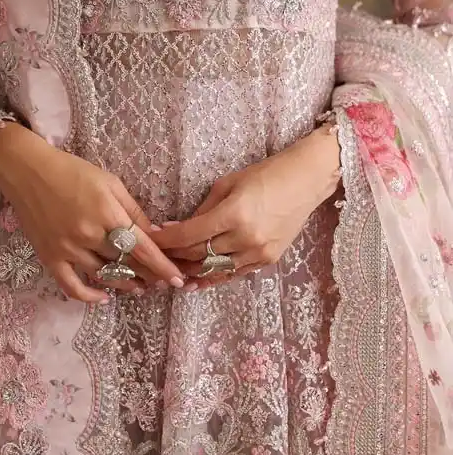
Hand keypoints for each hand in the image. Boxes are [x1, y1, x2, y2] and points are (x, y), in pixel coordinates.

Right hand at [0, 123, 184, 303]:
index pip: (142, 248)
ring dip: (125, 283)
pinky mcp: (49, 258)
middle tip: (161, 281)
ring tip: (139, 286)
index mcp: (107, 213)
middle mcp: (88, 235)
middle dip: (148, 275)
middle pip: (126, 264)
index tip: (178, 279)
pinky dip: (89, 296)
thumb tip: (154, 234)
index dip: (162, 267)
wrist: (28, 171)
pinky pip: (71, 286)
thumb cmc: (73, 171)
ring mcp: (67, 249)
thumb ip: (133, 209)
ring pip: (104, 277)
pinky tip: (104, 296)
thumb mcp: (110, 182)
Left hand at [153, 126, 340, 287]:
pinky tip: (196, 279)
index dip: (166, 240)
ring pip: (214, 270)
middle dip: (174, 255)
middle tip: (155, 254)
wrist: (306, 181)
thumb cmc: (265, 174)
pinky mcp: (268, 260)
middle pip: (199, 255)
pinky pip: (234, 273)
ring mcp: (259, 253)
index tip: (149, 239)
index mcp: (234, 214)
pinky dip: (213, 277)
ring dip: (190, 270)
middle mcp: (246, 238)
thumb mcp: (228, 184)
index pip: (190, 235)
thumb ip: (203, 210)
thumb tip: (178, 228)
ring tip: (171, 270)